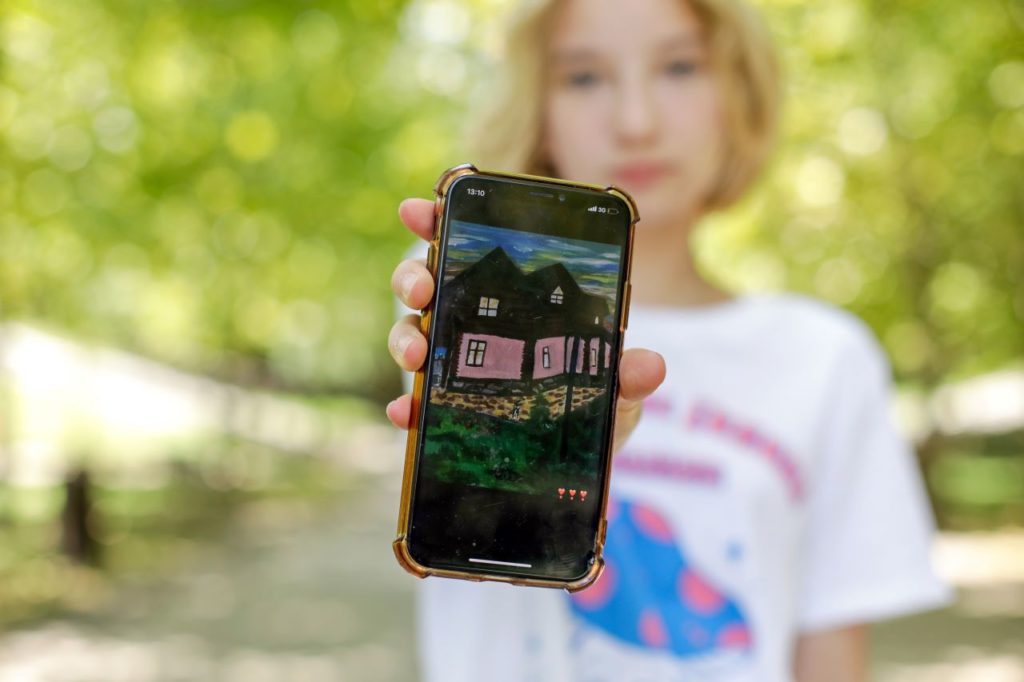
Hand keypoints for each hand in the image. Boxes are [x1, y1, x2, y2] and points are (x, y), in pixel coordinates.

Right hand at [385, 198, 665, 452]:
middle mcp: (472, 323)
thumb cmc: (591, 412)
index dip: (439, 220)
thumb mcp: (615, 392)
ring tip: (417, 355)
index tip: (419, 209)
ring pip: (413, 335)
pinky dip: (407, 406)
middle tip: (423, 289)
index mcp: (512, 300)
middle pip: (429, 284)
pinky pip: (414, 402)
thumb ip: (627, 377)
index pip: (470, 248)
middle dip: (415, 277)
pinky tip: (407, 412)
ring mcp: (451, 364)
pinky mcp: (439, 409)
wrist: (571, 468)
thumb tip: (650, 365)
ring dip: (405, 338)